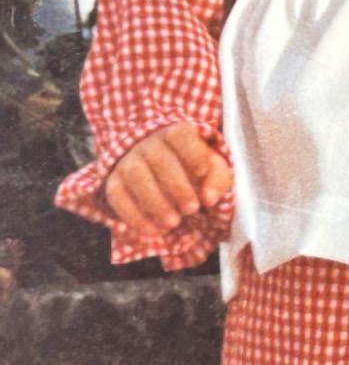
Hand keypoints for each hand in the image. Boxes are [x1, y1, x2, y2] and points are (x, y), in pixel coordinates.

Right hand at [105, 123, 232, 236]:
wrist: (164, 175)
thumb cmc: (194, 169)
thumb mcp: (213, 170)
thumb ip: (218, 179)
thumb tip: (209, 198)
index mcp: (176, 133)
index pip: (181, 134)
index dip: (192, 152)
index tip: (203, 171)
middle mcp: (148, 142)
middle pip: (158, 159)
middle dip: (177, 186)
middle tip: (191, 209)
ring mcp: (128, 161)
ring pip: (136, 176)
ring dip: (154, 202)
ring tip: (173, 223)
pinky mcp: (114, 181)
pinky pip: (117, 196)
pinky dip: (134, 216)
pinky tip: (154, 231)